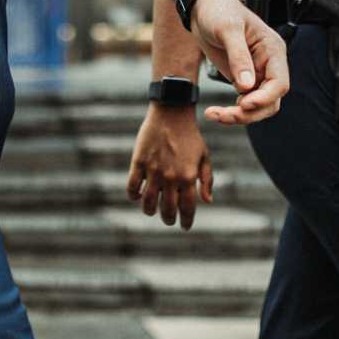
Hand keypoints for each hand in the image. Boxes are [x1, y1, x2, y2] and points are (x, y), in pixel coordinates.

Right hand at [126, 107, 212, 228]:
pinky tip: (138, 196)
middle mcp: (170, 177)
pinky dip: (133, 196)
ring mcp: (153, 170)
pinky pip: (132, 187)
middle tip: (169, 219)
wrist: (172, 112)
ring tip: (153, 211)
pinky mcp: (138, 162)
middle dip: (168, 219)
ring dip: (150, 211)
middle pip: (166, 210)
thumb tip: (207, 201)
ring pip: (147, 203)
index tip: (184, 226)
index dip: (186, 221)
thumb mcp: (204, 156)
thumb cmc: (190, 135)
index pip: (187, 209)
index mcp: (188, 177)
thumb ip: (206, 180)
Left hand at [189, 0, 288, 123]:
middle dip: (251, 112)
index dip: (265, 97)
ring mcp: (256, 73)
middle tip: (227, 115)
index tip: (245, 104)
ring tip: (216, 114)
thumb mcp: (228, 29)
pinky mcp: (242, 79)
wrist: (202, 8)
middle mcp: (268, 64)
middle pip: (270, 100)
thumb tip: (246, 85)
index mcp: (272, 49)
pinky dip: (232, 111)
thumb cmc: (219, 10)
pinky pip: (244, 103)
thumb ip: (238, 56)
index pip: (279, 82)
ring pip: (257, 106)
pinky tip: (216, 112)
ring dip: (240, 115)